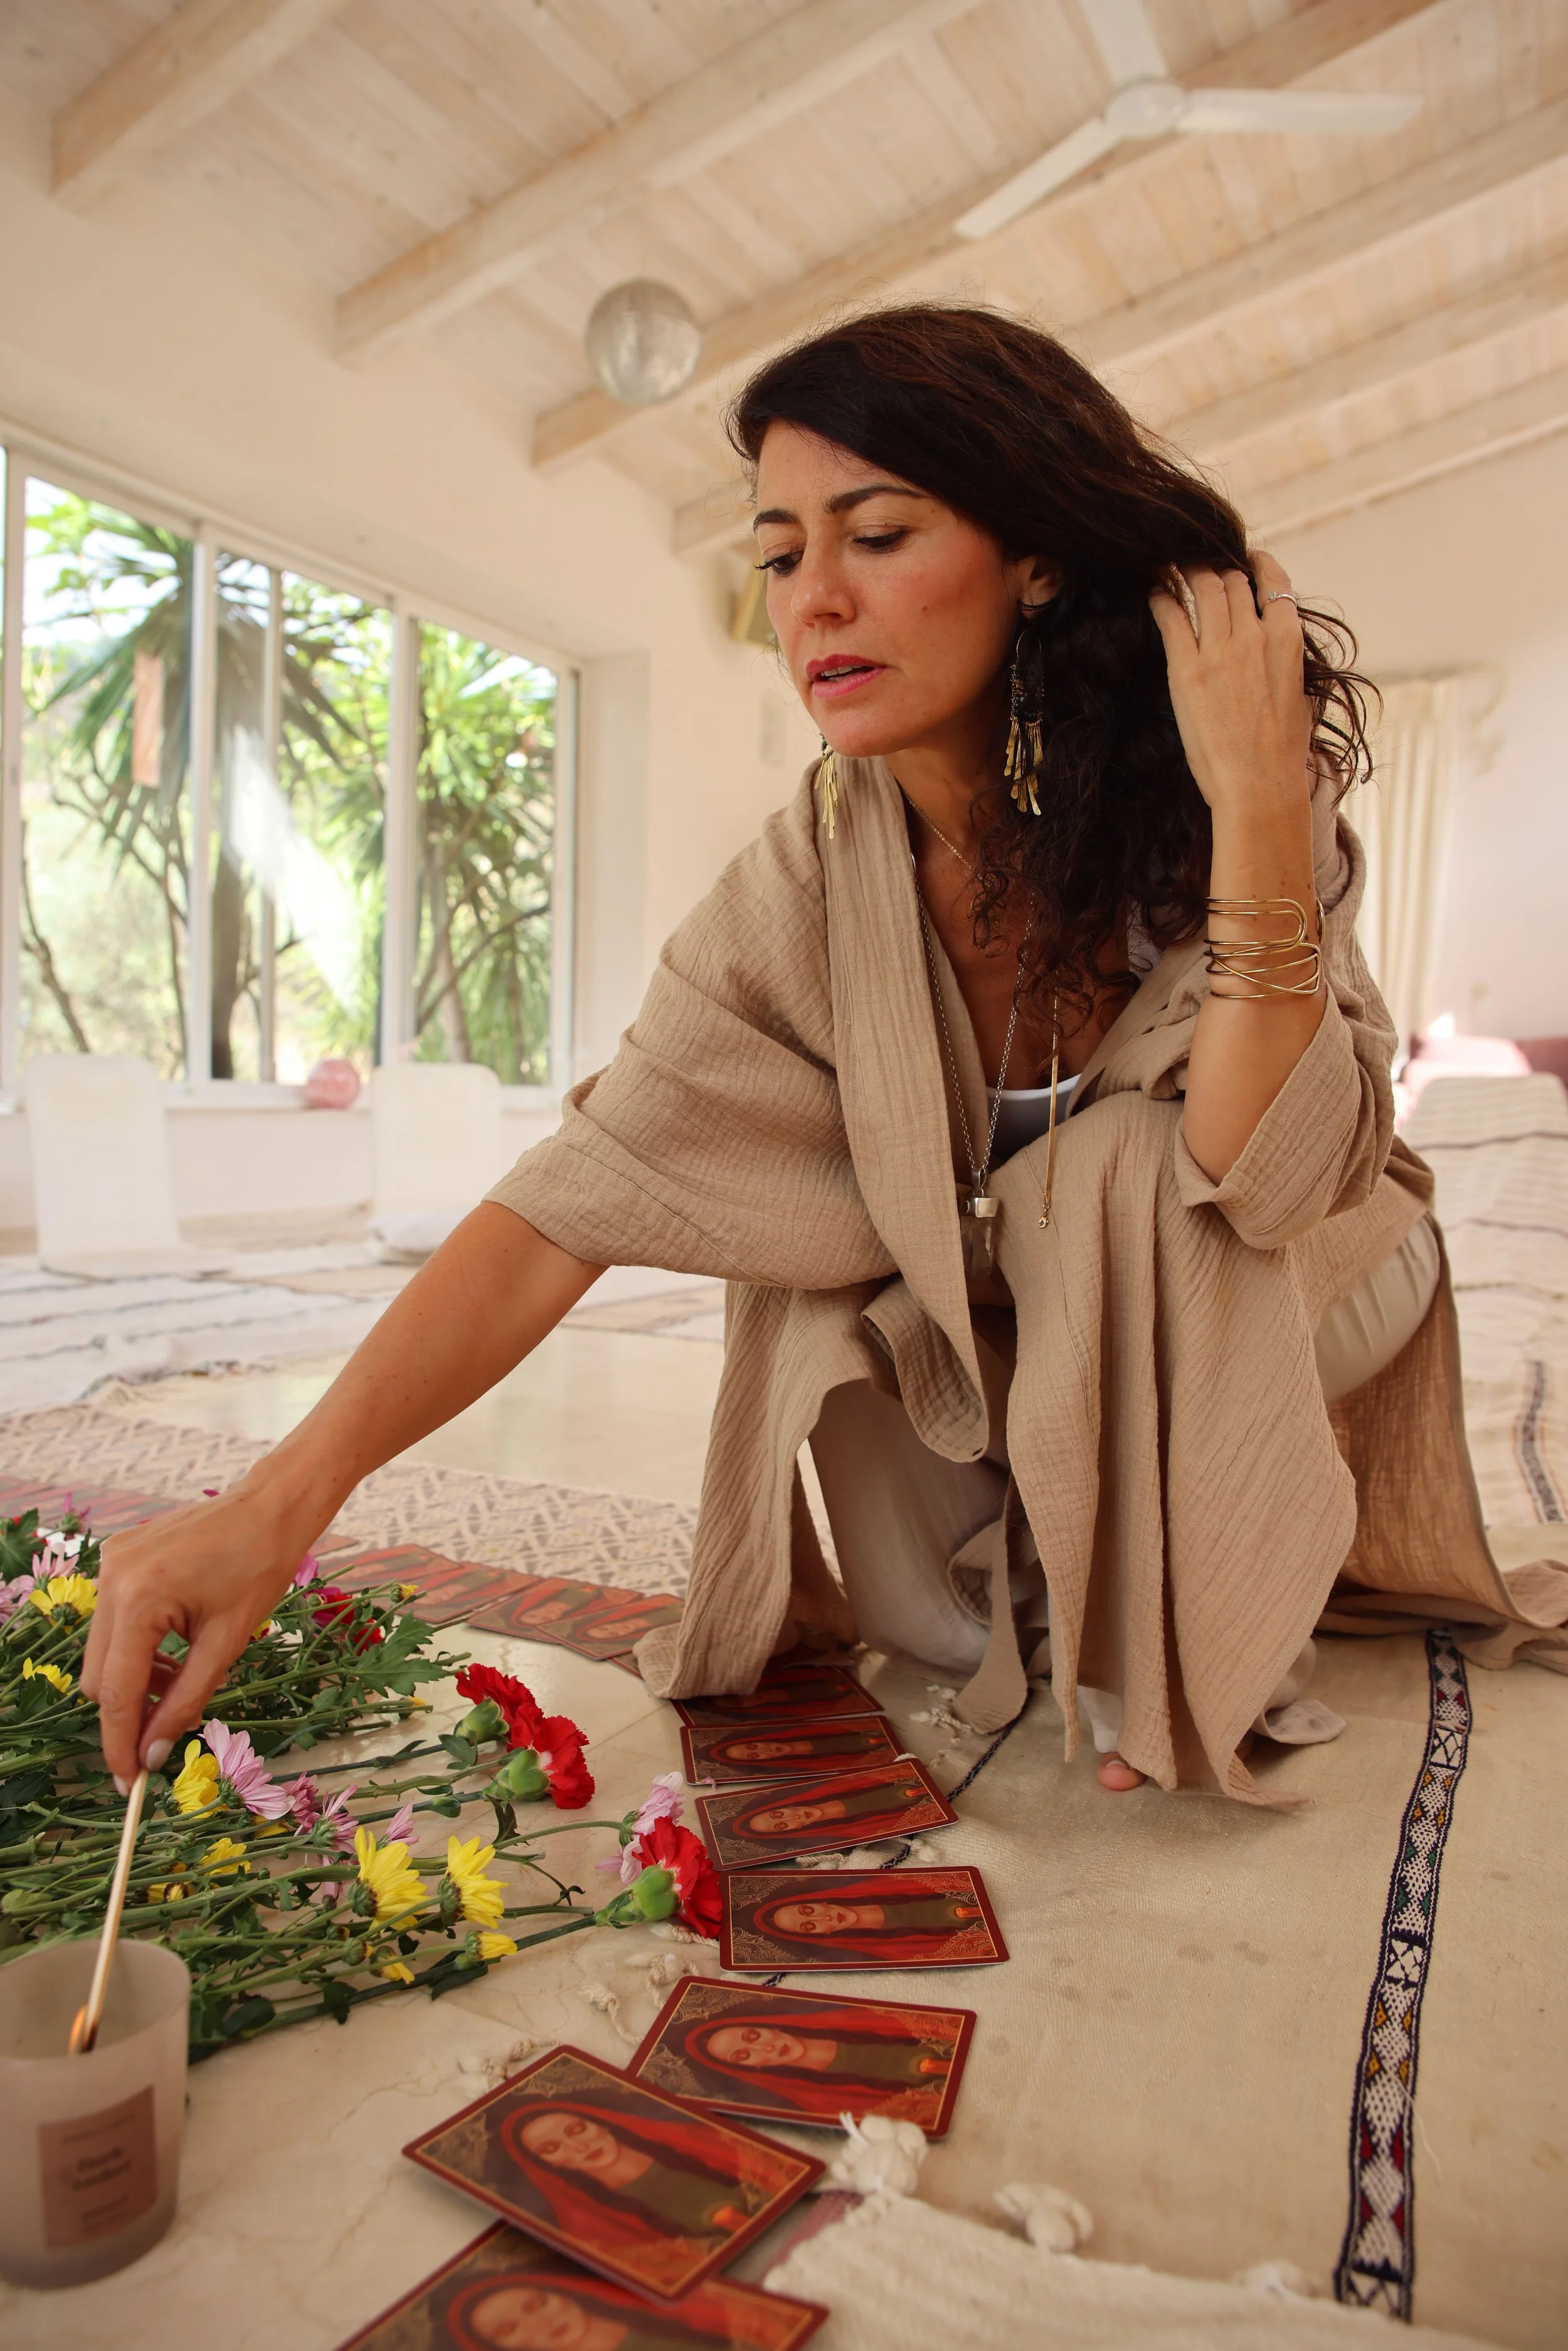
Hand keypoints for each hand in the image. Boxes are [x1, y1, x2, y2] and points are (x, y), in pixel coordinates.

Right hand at [81, 1472, 327, 1787]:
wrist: (271, 1505)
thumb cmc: (261, 1566)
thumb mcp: (227, 1644)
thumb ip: (185, 1702)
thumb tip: (153, 1753)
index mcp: (138, 1599)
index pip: (116, 1692)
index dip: (121, 1743)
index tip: (129, 1781)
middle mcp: (111, 1579)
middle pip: (99, 1677)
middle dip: (129, 1713)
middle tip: (164, 1737)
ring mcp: (110, 1564)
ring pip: (104, 1653)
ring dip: (136, 1681)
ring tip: (182, 1683)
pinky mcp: (118, 1558)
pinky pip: (114, 1623)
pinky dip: (137, 1649)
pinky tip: (174, 1654)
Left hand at [1149, 549, 1312, 816]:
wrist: (1259, 785)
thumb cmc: (1282, 753)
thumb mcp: (1300, 696)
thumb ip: (1288, 663)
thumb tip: (1280, 650)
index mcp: (1288, 641)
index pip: (1274, 582)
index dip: (1256, 564)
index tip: (1245, 560)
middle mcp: (1255, 636)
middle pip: (1233, 580)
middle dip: (1216, 570)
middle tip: (1199, 568)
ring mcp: (1220, 650)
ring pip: (1203, 587)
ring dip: (1187, 573)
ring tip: (1174, 569)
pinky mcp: (1187, 669)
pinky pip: (1171, 615)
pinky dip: (1162, 597)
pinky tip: (1156, 593)